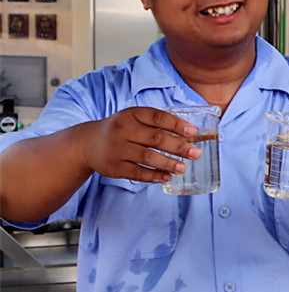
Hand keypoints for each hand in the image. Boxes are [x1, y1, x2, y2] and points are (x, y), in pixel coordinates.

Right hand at [81, 107, 201, 182]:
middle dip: (178, 146)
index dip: (176, 124)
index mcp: (132, 114)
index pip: (157, 117)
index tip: (193, 131)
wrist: (89, 143)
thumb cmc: (121, 129)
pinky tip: (166, 177)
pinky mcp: (114, 167)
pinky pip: (137, 173)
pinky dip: (154, 176)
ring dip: (167, 163)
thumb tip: (190, 133)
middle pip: (155, 138)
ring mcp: (118, 149)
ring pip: (147, 157)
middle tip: (195, 153)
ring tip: (182, 167)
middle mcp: (124, 130)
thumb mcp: (134, 118)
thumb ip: (156, 123)